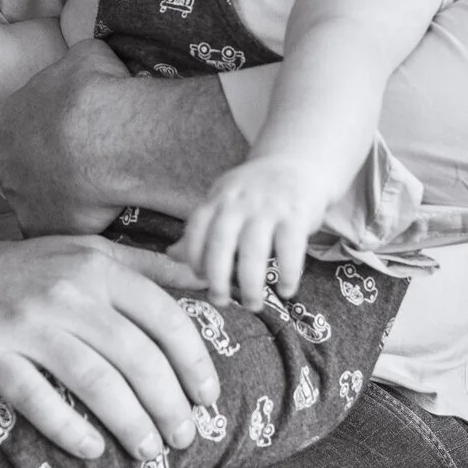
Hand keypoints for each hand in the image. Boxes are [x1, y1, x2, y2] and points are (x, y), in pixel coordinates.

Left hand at [0, 39, 141, 235]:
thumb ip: (74, 63)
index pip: (24, 124)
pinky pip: (51, 228)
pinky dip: (69, 225)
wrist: (110, 138)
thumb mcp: (86, 55)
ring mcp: (16, 195)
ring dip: (60, 195)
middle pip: (24, 163)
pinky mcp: (36, 226)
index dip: (52, 127)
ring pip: (37, 197)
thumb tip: (84, 65)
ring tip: (96, 191)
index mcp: (7, 116)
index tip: (78, 131)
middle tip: (87, 162)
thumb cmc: (97, 92)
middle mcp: (3, 157)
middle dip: (50, 164)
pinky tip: (94, 217)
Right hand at [0, 235, 220, 460]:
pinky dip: (68, 427)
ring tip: (150, 451)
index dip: (193, 361)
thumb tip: (207, 279)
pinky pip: (36, 398)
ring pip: (94, 380)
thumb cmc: (28, 273)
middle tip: (186, 437)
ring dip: (129, 422)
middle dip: (169, 403)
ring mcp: (26, 324)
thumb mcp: (87, 254)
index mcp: (97, 268)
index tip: (209, 395)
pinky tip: (93, 450)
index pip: (163, 317)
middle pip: (135, 356)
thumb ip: (147, 266)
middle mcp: (65, 293)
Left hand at [179, 156, 333, 307]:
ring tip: (252, 304)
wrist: (297, 163)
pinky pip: (290, 249)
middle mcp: (240, 202)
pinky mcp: (296, 214)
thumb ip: (202, 230)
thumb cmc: (255, 192)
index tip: (199, 277)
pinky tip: (286, 291)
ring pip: (253, 250)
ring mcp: (268, 207)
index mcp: (218, 199)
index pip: (196, 227)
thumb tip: (171, 256)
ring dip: (251, 283)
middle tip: (220, 301)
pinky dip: (288, 273)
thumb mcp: (224, 201)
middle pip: (220, 243)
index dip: (193, 255)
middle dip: (217, 277)